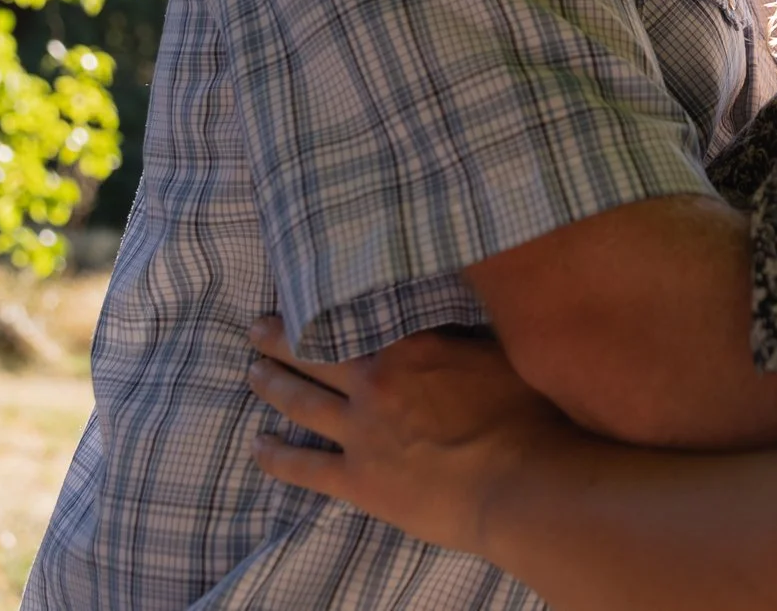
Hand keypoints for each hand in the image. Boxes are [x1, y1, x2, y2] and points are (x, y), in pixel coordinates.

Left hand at [245, 315, 574, 555]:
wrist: (521, 484)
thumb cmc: (525, 417)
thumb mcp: (500, 352)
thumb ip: (464, 331)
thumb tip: (454, 300)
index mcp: (410, 346)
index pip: (357, 315)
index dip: (326, 305)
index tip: (305, 293)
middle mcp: (375, 382)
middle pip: (314, 353)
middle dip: (280, 338)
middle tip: (255, 328)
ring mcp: (361, 432)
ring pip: (301, 402)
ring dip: (271, 385)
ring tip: (252, 372)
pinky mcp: (358, 480)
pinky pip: (304, 467)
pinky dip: (276, 457)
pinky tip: (258, 446)